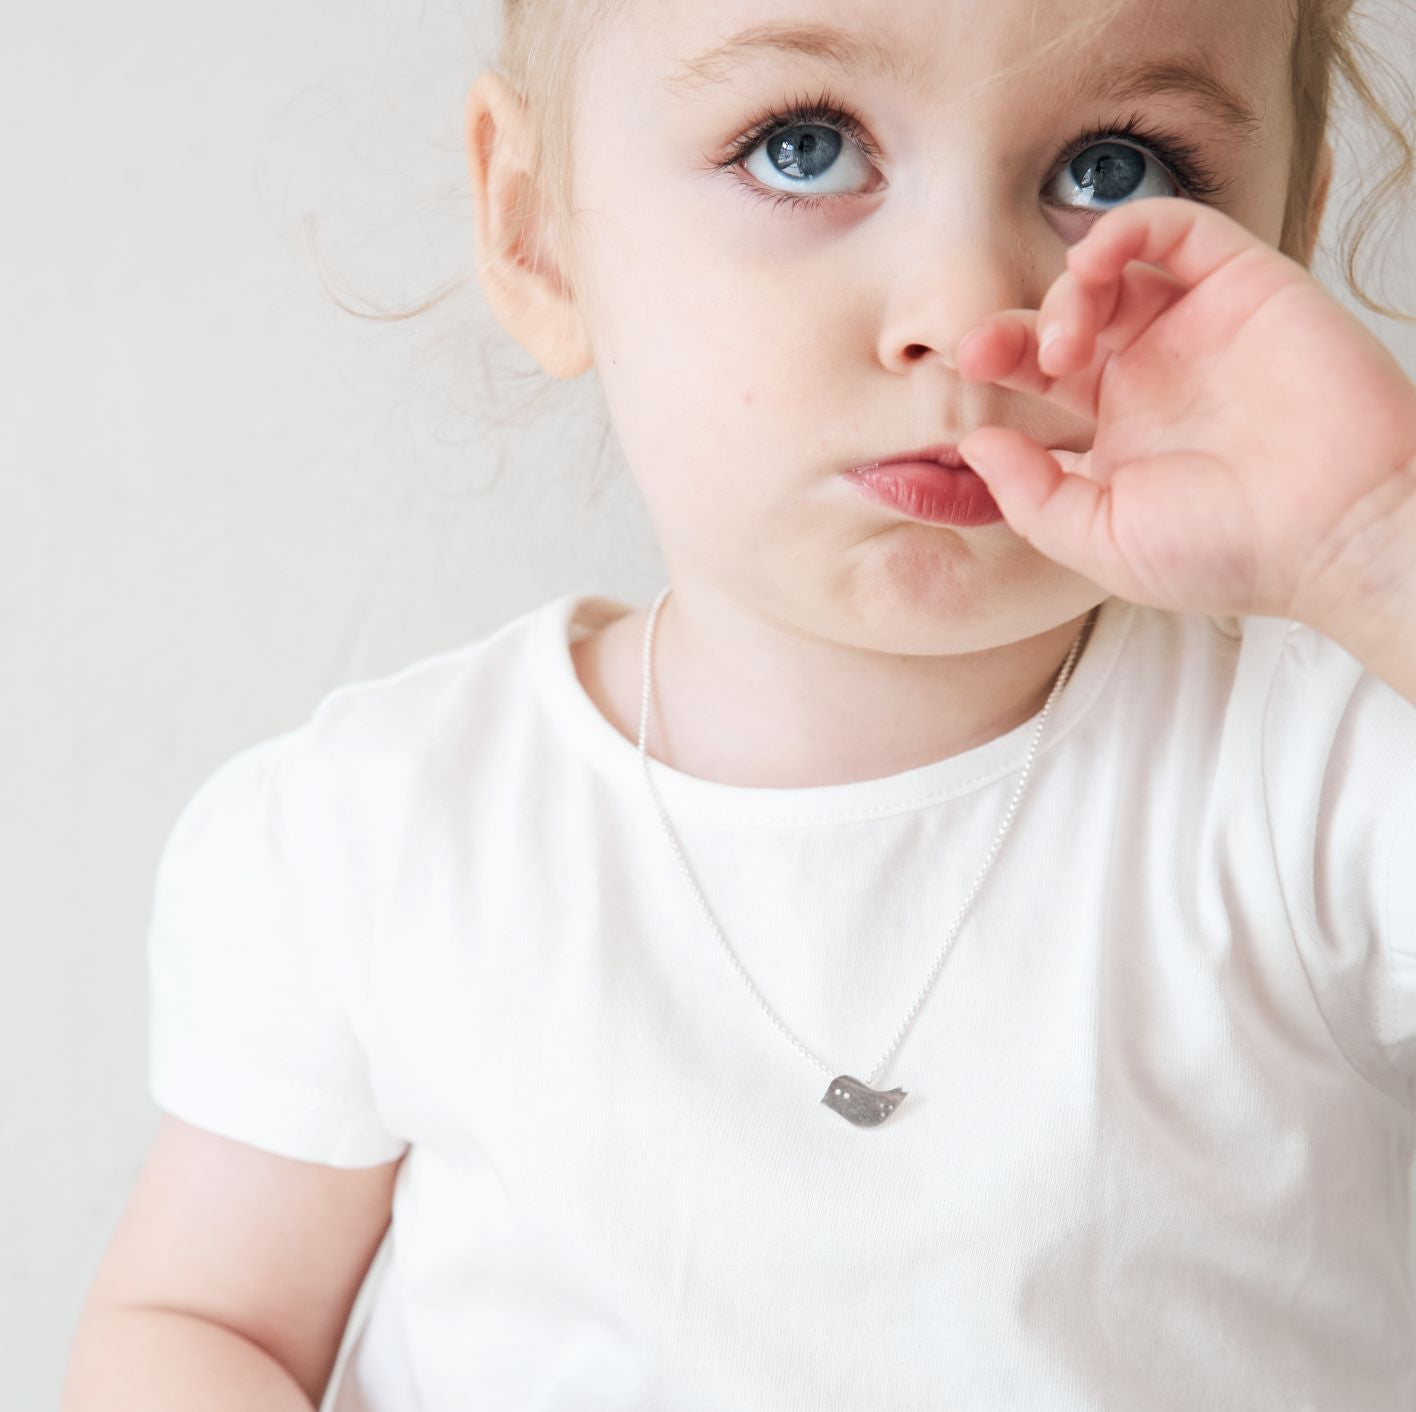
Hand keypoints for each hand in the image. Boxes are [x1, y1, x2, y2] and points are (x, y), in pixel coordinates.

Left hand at [954, 196, 1415, 627]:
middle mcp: (1151, 376)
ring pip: (1110, 272)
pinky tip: (1094, 262)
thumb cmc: (1227, 551)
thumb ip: (1028, 494)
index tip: (965, 372)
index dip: (995, 365)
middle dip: (1012, 326)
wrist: (1335, 532)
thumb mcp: (1099, 540)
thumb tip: (975, 443)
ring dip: (1066, 291)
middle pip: (1061, 321)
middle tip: (986, 351)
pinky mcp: (1244, 285)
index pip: (1037, 382)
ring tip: (1065, 344)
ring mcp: (1196, 329)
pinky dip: (1125, 227)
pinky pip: (1175, 228)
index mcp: (1114, 435)